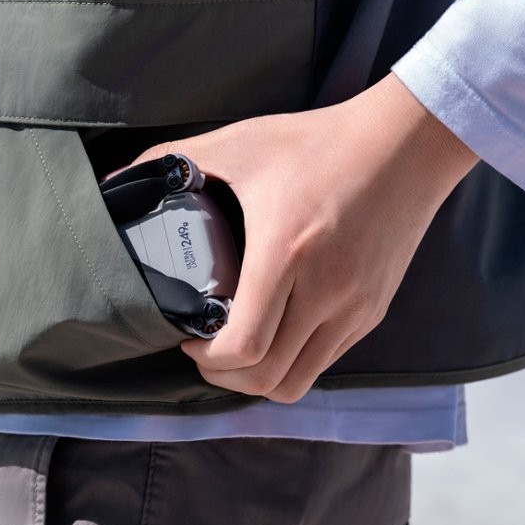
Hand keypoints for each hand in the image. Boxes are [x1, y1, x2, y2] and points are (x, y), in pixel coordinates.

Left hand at [118, 72, 478, 402]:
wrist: (408, 143)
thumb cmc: (319, 141)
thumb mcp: (240, 142)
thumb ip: (172, 158)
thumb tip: (116, 178)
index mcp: (287, 253)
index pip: (245, 346)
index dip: (206, 358)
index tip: (186, 338)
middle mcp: (327, 291)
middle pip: (267, 379)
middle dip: (223, 376)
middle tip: (201, 350)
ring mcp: (356, 308)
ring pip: (298, 382)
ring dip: (259, 378)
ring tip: (235, 350)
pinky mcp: (373, 311)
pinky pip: (325, 361)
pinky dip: (291, 362)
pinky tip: (273, 333)